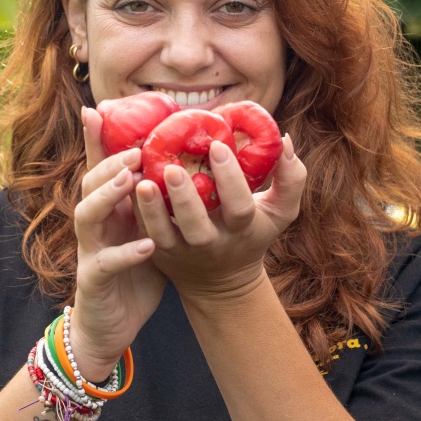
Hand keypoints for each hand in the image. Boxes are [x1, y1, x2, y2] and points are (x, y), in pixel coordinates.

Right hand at [67, 108, 166, 380]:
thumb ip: (160, 202)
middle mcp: (95, 224)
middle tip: (135, 148)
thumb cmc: (135, 272)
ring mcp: (91, 250)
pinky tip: (148, 244)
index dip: (96, 139)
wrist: (112, 325)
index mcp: (109, 209)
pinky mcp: (95, 279)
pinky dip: (127, 252)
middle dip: (109, 162)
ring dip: (108, 196)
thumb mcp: (149, 229)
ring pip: (87, 215)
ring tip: (133, 182)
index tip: (97, 107)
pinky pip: (107, 263)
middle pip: (90, 183)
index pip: (99, 167)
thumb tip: (194, 169)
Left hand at [135, 133, 306, 307]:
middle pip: (198, 226)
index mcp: (242, 229)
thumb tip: (285, 139)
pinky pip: (143, 233)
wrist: (221, 281)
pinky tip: (128, 186)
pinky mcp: (159, 253)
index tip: (218, 146)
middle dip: (185, 198)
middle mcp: (211, 243)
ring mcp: (181, 251)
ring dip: (152, 209)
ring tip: (141, 180)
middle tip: (172, 167)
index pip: (239, 206)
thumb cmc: (252, 232)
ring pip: (163, 234)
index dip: (230, 179)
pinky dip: (136, 212)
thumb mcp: (280, 212)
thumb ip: (291, 178)